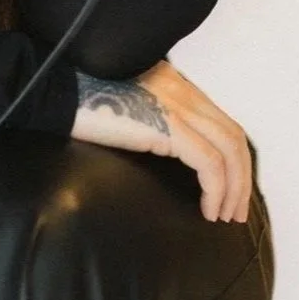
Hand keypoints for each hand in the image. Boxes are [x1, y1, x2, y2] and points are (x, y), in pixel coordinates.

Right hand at [70, 57, 252, 222]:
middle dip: (241, 177)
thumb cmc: (81, 100)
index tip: (231, 189)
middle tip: (236, 211)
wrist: (57, 91)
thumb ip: (152, 115)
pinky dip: (215, 190)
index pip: (221, 120)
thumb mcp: (128, 102)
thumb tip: (166, 148)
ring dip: (234, 188)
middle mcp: (181, 90)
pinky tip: (206, 210)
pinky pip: (208, 163)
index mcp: (174, 83)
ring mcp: (176, 104)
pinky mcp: (166, 125)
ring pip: (228, 150)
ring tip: (224, 216)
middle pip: (232, 135)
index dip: (234, 158)